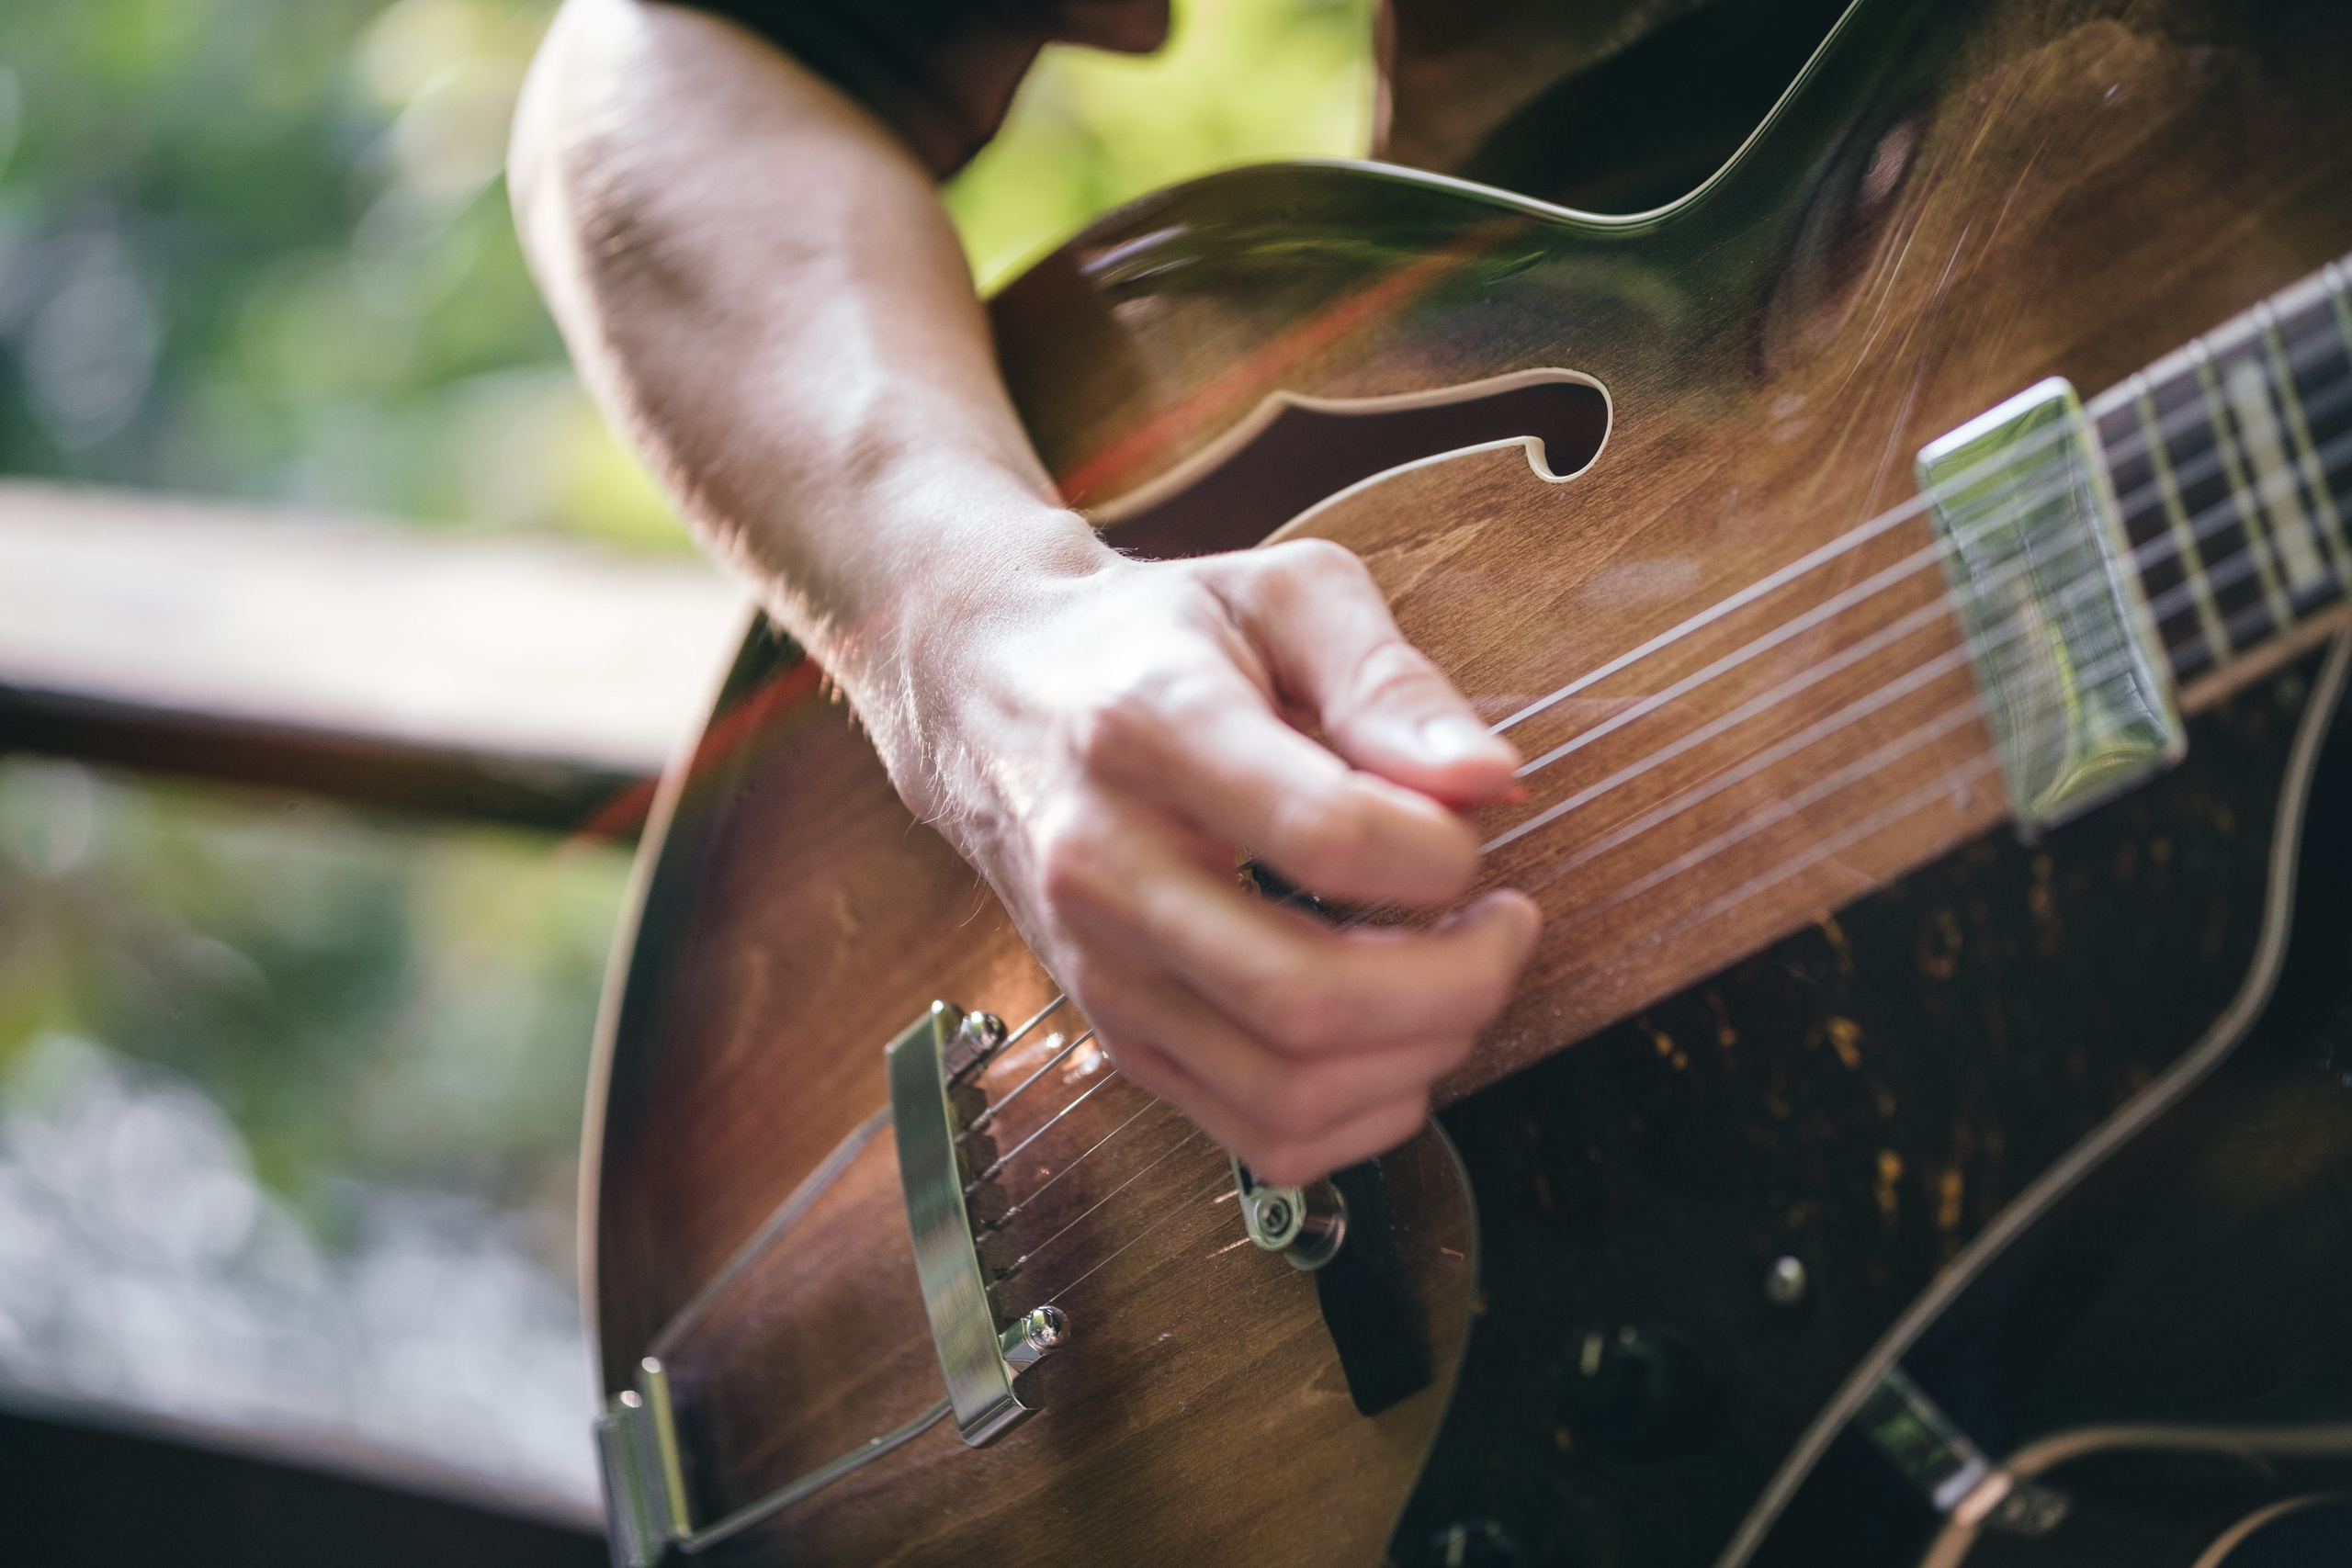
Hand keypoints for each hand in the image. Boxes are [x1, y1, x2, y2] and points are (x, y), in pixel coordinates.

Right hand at [883, 530, 1541, 1184]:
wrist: (991, 692)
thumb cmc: (1156, 638)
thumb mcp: (1280, 594)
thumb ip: (1388, 679)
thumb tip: (1488, 779)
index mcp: (1147, 732)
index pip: (1326, 837)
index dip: (1443, 851)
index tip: (1474, 822)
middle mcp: (1103, 868)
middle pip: (1305, 996)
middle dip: (1456, 982)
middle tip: (1505, 923)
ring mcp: (1100, 969)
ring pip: (1286, 1090)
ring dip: (1419, 1056)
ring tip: (1460, 978)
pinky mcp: (1115, 1034)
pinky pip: (1259, 1137)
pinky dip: (1362, 1116)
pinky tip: (1399, 1041)